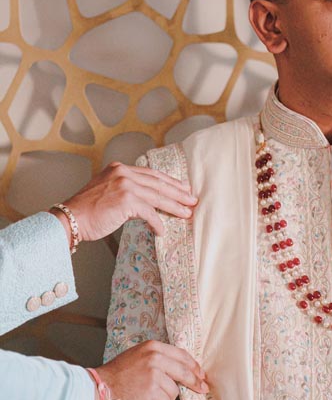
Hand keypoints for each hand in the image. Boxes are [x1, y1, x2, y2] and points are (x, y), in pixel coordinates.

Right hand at [53, 162, 197, 243]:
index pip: (151, 174)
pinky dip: (157, 223)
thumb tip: (147, 200)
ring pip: (157, 196)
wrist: (70, 219)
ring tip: (187, 213)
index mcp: (119, 168)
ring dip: (174, 207)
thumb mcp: (107, 191)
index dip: (169, 182)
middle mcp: (123, 173)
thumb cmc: (87, 211)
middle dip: (178, 192)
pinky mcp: (126, 201)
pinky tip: (162, 231)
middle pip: (158, 183)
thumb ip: (125, 189)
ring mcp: (125, 185)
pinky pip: (149, 213)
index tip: (182, 188)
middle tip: (192, 200)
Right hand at [95, 340, 207, 399]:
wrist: (100, 387)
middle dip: (195, 382)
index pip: (181, 355)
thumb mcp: (138, 356)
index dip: (194, 366)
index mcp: (153, 347)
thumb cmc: (117, 374)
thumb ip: (158, 359)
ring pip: (174, 390)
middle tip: (202, 389)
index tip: (201, 374)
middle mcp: (155, 357)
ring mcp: (154, 374)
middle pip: (185, 371)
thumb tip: (181, 368)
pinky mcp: (151, 390)